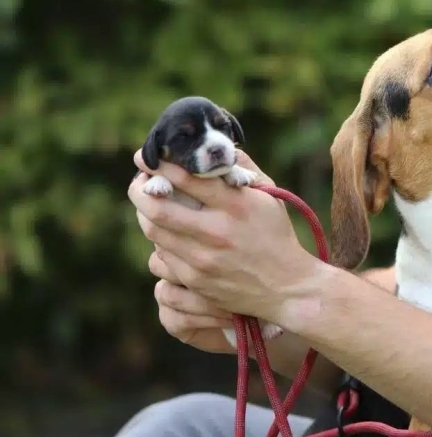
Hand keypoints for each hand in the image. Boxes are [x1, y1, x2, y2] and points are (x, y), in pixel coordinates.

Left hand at [128, 148, 322, 324]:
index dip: (160, 164)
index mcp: (237, 206)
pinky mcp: (195, 281)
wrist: (286, 288)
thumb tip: (216, 148)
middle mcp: (217, 232)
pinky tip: (167, 232)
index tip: (148, 157)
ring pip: (153, 231)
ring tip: (149, 204)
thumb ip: (243, 168)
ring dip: (145, 213)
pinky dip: (160, 240)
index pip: (187, 178)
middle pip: (157, 207)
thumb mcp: (269, 197)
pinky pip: (161, 256)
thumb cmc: (277, 236)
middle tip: (140, 182)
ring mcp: (203, 260)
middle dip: (139, 189)